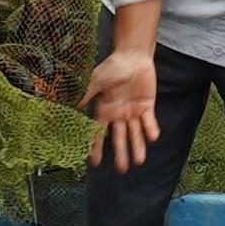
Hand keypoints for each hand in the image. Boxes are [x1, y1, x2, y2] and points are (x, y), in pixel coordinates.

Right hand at [85, 45, 158, 169]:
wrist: (132, 56)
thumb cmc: (112, 67)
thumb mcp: (96, 80)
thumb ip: (86, 94)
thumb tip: (71, 107)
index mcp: (104, 111)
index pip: (98, 133)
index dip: (96, 147)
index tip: (94, 162)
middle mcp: (118, 115)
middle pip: (119, 138)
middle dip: (121, 153)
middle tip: (122, 169)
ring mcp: (133, 112)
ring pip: (135, 133)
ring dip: (137, 146)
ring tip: (139, 161)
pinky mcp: (147, 106)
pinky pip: (149, 121)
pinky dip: (151, 129)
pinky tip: (153, 137)